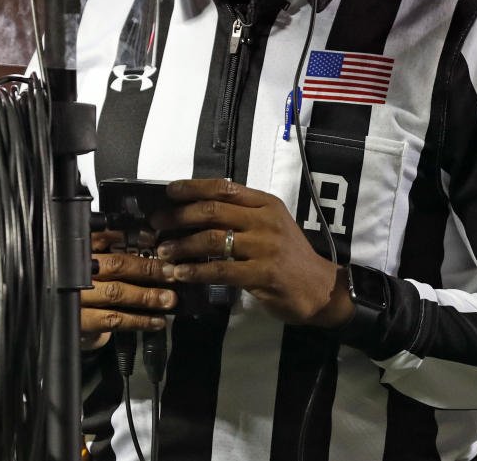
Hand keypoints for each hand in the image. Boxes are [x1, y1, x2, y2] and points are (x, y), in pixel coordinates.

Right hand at [80, 231, 177, 350]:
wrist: (61, 321)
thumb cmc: (87, 287)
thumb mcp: (95, 265)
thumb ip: (115, 253)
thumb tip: (152, 245)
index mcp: (80, 251)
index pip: (103, 236)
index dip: (127, 236)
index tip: (151, 238)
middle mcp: (75, 271)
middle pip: (114, 265)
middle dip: (147, 269)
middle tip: (170, 272)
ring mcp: (76, 297)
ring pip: (116, 293)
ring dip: (146, 296)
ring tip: (168, 298)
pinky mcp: (80, 321)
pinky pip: (113, 319)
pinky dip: (139, 320)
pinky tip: (155, 320)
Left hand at [151, 178, 353, 327]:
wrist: (320, 288)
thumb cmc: (288, 255)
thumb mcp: (269, 224)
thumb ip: (240, 214)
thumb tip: (195, 208)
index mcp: (265, 203)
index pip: (224, 187)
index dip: (192, 187)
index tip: (168, 192)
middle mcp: (265, 220)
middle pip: (213, 210)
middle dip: (178, 216)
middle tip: (156, 224)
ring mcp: (265, 247)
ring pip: (212, 240)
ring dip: (182, 246)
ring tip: (163, 252)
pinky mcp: (263, 274)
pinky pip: (221, 270)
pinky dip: (196, 271)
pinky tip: (180, 274)